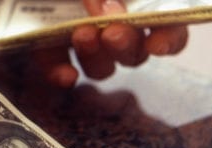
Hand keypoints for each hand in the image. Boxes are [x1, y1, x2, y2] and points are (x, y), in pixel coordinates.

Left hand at [33, 0, 188, 86]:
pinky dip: (60, 72)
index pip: (169, 21)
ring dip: (98, 58)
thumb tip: (112, 14)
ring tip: (81, 35)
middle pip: (135, 48)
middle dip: (128, 45)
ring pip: (101, 64)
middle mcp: (110, 10)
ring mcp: (75, 23)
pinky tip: (64, 74)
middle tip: (112, 32)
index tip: (159, 42)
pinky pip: (55, 64)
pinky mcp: (40, 36)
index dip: (171, 36)